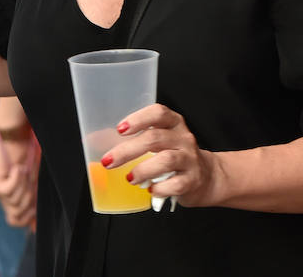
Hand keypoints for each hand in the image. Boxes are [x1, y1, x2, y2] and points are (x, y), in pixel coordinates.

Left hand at [0, 128, 37, 228]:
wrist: (15, 136)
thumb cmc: (26, 156)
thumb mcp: (32, 181)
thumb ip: (32, 200)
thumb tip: (33, 226)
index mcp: (10, 196)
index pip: (14, 221)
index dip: (27, 219)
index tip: (35, 207)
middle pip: (16, 214)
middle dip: (28, 198)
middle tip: (29, 180)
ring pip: (13, 202)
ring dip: (23, 185)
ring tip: (22, 169)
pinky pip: (7, 190)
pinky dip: (16, 178)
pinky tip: (16, 167)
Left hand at [103, 103, 220, 207]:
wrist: (207, 177)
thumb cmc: (175, 156)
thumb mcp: (158, 142)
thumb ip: (131, 140)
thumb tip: (94, 140)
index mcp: (174, 123)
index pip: (158, 113)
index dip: (138, 119)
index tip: (120, 129)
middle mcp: (183, 138)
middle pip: (155, 138)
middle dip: (128, 150)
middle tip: (109, 161)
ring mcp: (190, 159)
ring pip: (167, 160)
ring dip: (143, 169)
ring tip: (130, 178)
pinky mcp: (193, 180)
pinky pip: (176, 184)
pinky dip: (159, 189)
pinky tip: (150, 190)